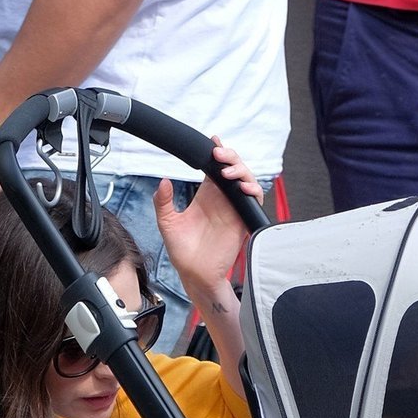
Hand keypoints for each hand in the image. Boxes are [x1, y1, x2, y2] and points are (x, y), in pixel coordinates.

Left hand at [153, 138, 262, 293]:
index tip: (212, 143)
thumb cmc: (182, 251)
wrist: (194, 274)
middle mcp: (221, 199)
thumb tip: (163, 181)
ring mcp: (233, 209)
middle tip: (218, 154)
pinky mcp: (242, 221)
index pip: (214, 167)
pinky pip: (254, 201)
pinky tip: (243, 188)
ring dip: (241, 171)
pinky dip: (253, 191)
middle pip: (232, 168)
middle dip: (229, 156)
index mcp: (205, 196)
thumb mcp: (167, 222)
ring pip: (246, 180)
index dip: (216, 153)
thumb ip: (163, 201)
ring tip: (227, 173)